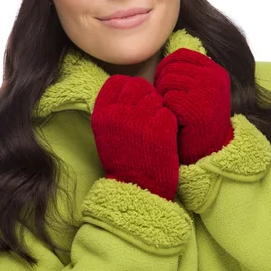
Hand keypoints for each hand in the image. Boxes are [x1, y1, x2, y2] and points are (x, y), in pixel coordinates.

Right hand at [91, 75, 178, 200]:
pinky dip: (169, 122)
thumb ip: (114, 109)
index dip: (128, 87)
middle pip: (138, 85)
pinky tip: (163, 136)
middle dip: (146, 95)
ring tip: (154, 128)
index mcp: (102, 115)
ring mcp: (139, 119)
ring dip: (158, 109)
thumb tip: (128, 87)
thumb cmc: (124, 160)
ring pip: (155, 97)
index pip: (116, 82)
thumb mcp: (107, 133)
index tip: (134, 98)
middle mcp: (118, 114)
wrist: (138, 189)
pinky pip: (168, 111)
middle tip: (148, 113)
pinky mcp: (160, 127)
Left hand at [154, 48, 233, 165]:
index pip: (181, 55)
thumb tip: (164, 53)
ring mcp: (209, 93)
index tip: (163, 83)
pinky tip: (174, 119)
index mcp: (215, 71)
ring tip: (171, 110)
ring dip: (163, 96)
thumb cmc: (194, 119)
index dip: (165, 67)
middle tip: (165, 100)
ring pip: (168, 81)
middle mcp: (215, 79)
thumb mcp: (198, 89)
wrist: (206, 152)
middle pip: (172, 67)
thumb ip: (188, 72)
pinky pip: (169, 98)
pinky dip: (166, 109)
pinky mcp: (199, 109)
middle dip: (162, 83)